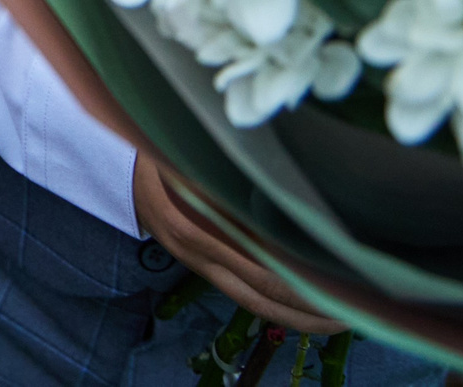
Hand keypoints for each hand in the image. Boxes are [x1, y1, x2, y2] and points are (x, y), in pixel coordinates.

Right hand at [131, 154, 343, 332]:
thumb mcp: (184, 154)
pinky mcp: (195, 257)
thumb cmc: (150, 146)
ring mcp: (194, 259)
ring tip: (337, 317)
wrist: (106, 155)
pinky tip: (297, 300)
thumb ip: (220, 172)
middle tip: (355, 317)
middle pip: (260, 301)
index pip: (258, 274)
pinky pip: (237, 287)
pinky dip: (271, 300)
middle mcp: (196, 254)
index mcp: (194, 231)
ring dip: (293, 314)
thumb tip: (272, 177)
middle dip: (308, 315)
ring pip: (250, 301)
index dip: (300, 291)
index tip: (340, 295)